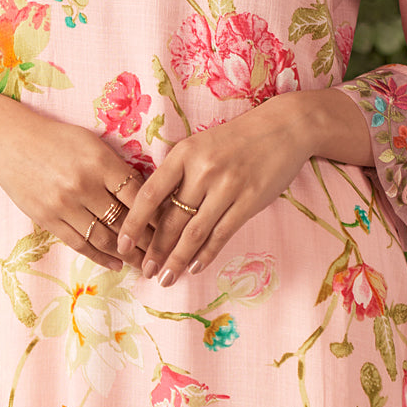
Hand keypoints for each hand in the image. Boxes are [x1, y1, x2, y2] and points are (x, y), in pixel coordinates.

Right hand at [0, 75, 152, 270]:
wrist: (8, 139)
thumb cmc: (55, 137)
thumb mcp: (91, 143)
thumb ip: (116, 168)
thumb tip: (146, 195)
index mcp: (100, 161)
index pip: (138, 196)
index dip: (158, 216)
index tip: (174, 228)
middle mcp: (84, 185)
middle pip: (124, 221)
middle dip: (149, 242)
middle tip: (166, 255)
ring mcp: (64, 204)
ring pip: (105, 238)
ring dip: (128, 255)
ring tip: (145, 265)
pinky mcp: (47, 218)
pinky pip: (79, 244)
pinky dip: (101, 257)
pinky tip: (116, 264)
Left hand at [115, 94, 318, 284]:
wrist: (284, 127)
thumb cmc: (236, 139)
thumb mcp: (200, 145)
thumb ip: (179, 174)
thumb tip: (155, 213)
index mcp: (184, 153)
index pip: (150, 194)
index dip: (133, 222)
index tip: (122, 243)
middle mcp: (203, 170)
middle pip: (171, 219)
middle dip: (154, 250)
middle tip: (144, 271)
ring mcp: (227, 187)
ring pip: (194, 233)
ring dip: (176, 260)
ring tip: (165, 278)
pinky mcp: (249, 201)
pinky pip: (221, 235)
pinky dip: (205, 255)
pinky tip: (193, 268)